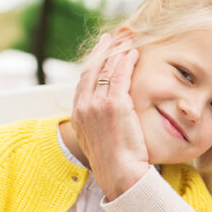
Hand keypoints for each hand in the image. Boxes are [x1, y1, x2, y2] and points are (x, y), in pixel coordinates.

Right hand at [71, 33, 150, 200]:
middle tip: (114, 36)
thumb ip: (101, 123)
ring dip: (117, 51)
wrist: (121, 175)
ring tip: (128, 39)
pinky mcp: (114, 105)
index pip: (84, 80)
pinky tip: (134, 53)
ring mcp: (96, 105)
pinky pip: (120, 76)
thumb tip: (110, 116)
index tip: (103, 50)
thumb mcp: (102, 140)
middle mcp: (83, 107)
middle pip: (92, 69)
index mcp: (77, 115)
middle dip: (104, 49)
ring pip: (106, 69)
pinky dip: (127, 62)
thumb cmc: (116, 162)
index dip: (94, 62)